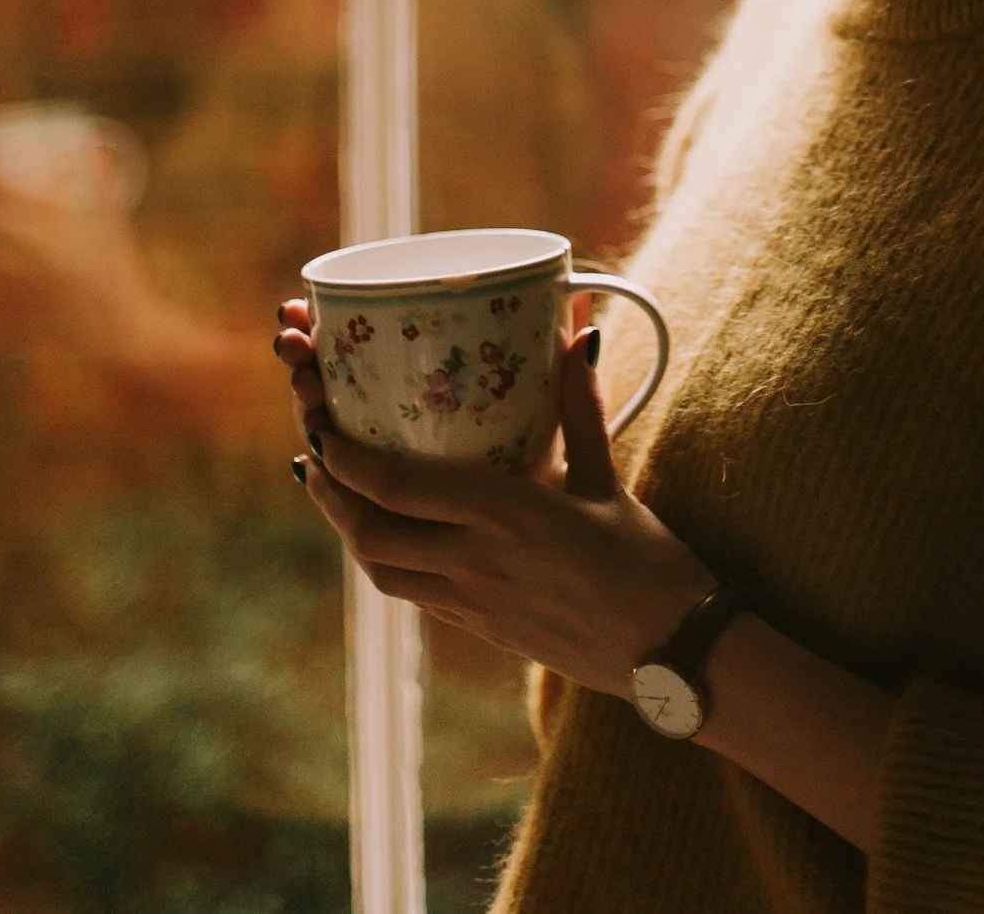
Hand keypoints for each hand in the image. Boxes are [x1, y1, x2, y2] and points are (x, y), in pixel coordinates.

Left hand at [272, 305, 711, 694]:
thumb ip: (579, 405)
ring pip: (380, 569)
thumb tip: (577, 330)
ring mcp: (472, 604)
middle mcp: (476, 563)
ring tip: (334, 486)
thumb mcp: (607, 477)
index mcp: (505, 516)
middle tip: (313, 448)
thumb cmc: (646, 562)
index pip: (396, 487)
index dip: (346, 456)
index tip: (320, 420)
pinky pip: (410, 591)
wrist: (670, 653)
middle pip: (369, 532)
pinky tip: (388, 530)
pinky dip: (384, 557)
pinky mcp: (479, 629)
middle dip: (330, 491)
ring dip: (347, 527)